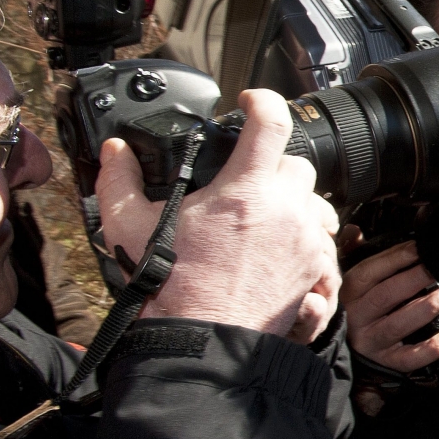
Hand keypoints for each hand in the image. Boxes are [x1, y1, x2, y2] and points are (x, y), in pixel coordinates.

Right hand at [96, 88, 340, 342]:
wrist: (204, 338)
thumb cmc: (170, 287)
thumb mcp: (129, 227)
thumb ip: (119, 181)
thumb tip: (115, 152)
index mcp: (244, 188)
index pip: (270, 122)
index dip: (263, 101)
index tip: (251, 102)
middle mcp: (284, 208)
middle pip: (296, 163)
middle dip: (274, 167)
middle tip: (249, 183)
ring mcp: (305, 238)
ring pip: (316, 201)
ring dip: (295, 203)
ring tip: (266, 218)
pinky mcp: (315, 266)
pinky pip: (324, 239)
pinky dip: (306, 239)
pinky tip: (280, 248)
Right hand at [339, 234, 438, 371]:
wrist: (343, 350)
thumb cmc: (358, 305)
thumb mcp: (352, 280)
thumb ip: (353, 253)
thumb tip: (354, 230)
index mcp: (349, 293)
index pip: (369, 272)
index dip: (395, 258)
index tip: (420, 247)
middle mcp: (356, 317)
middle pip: (385, 295)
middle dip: (415, 279)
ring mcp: (371, 341)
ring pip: (398, 325)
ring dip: (425, 309)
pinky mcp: (386, 361)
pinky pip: (410, 357)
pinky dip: (433, 348)